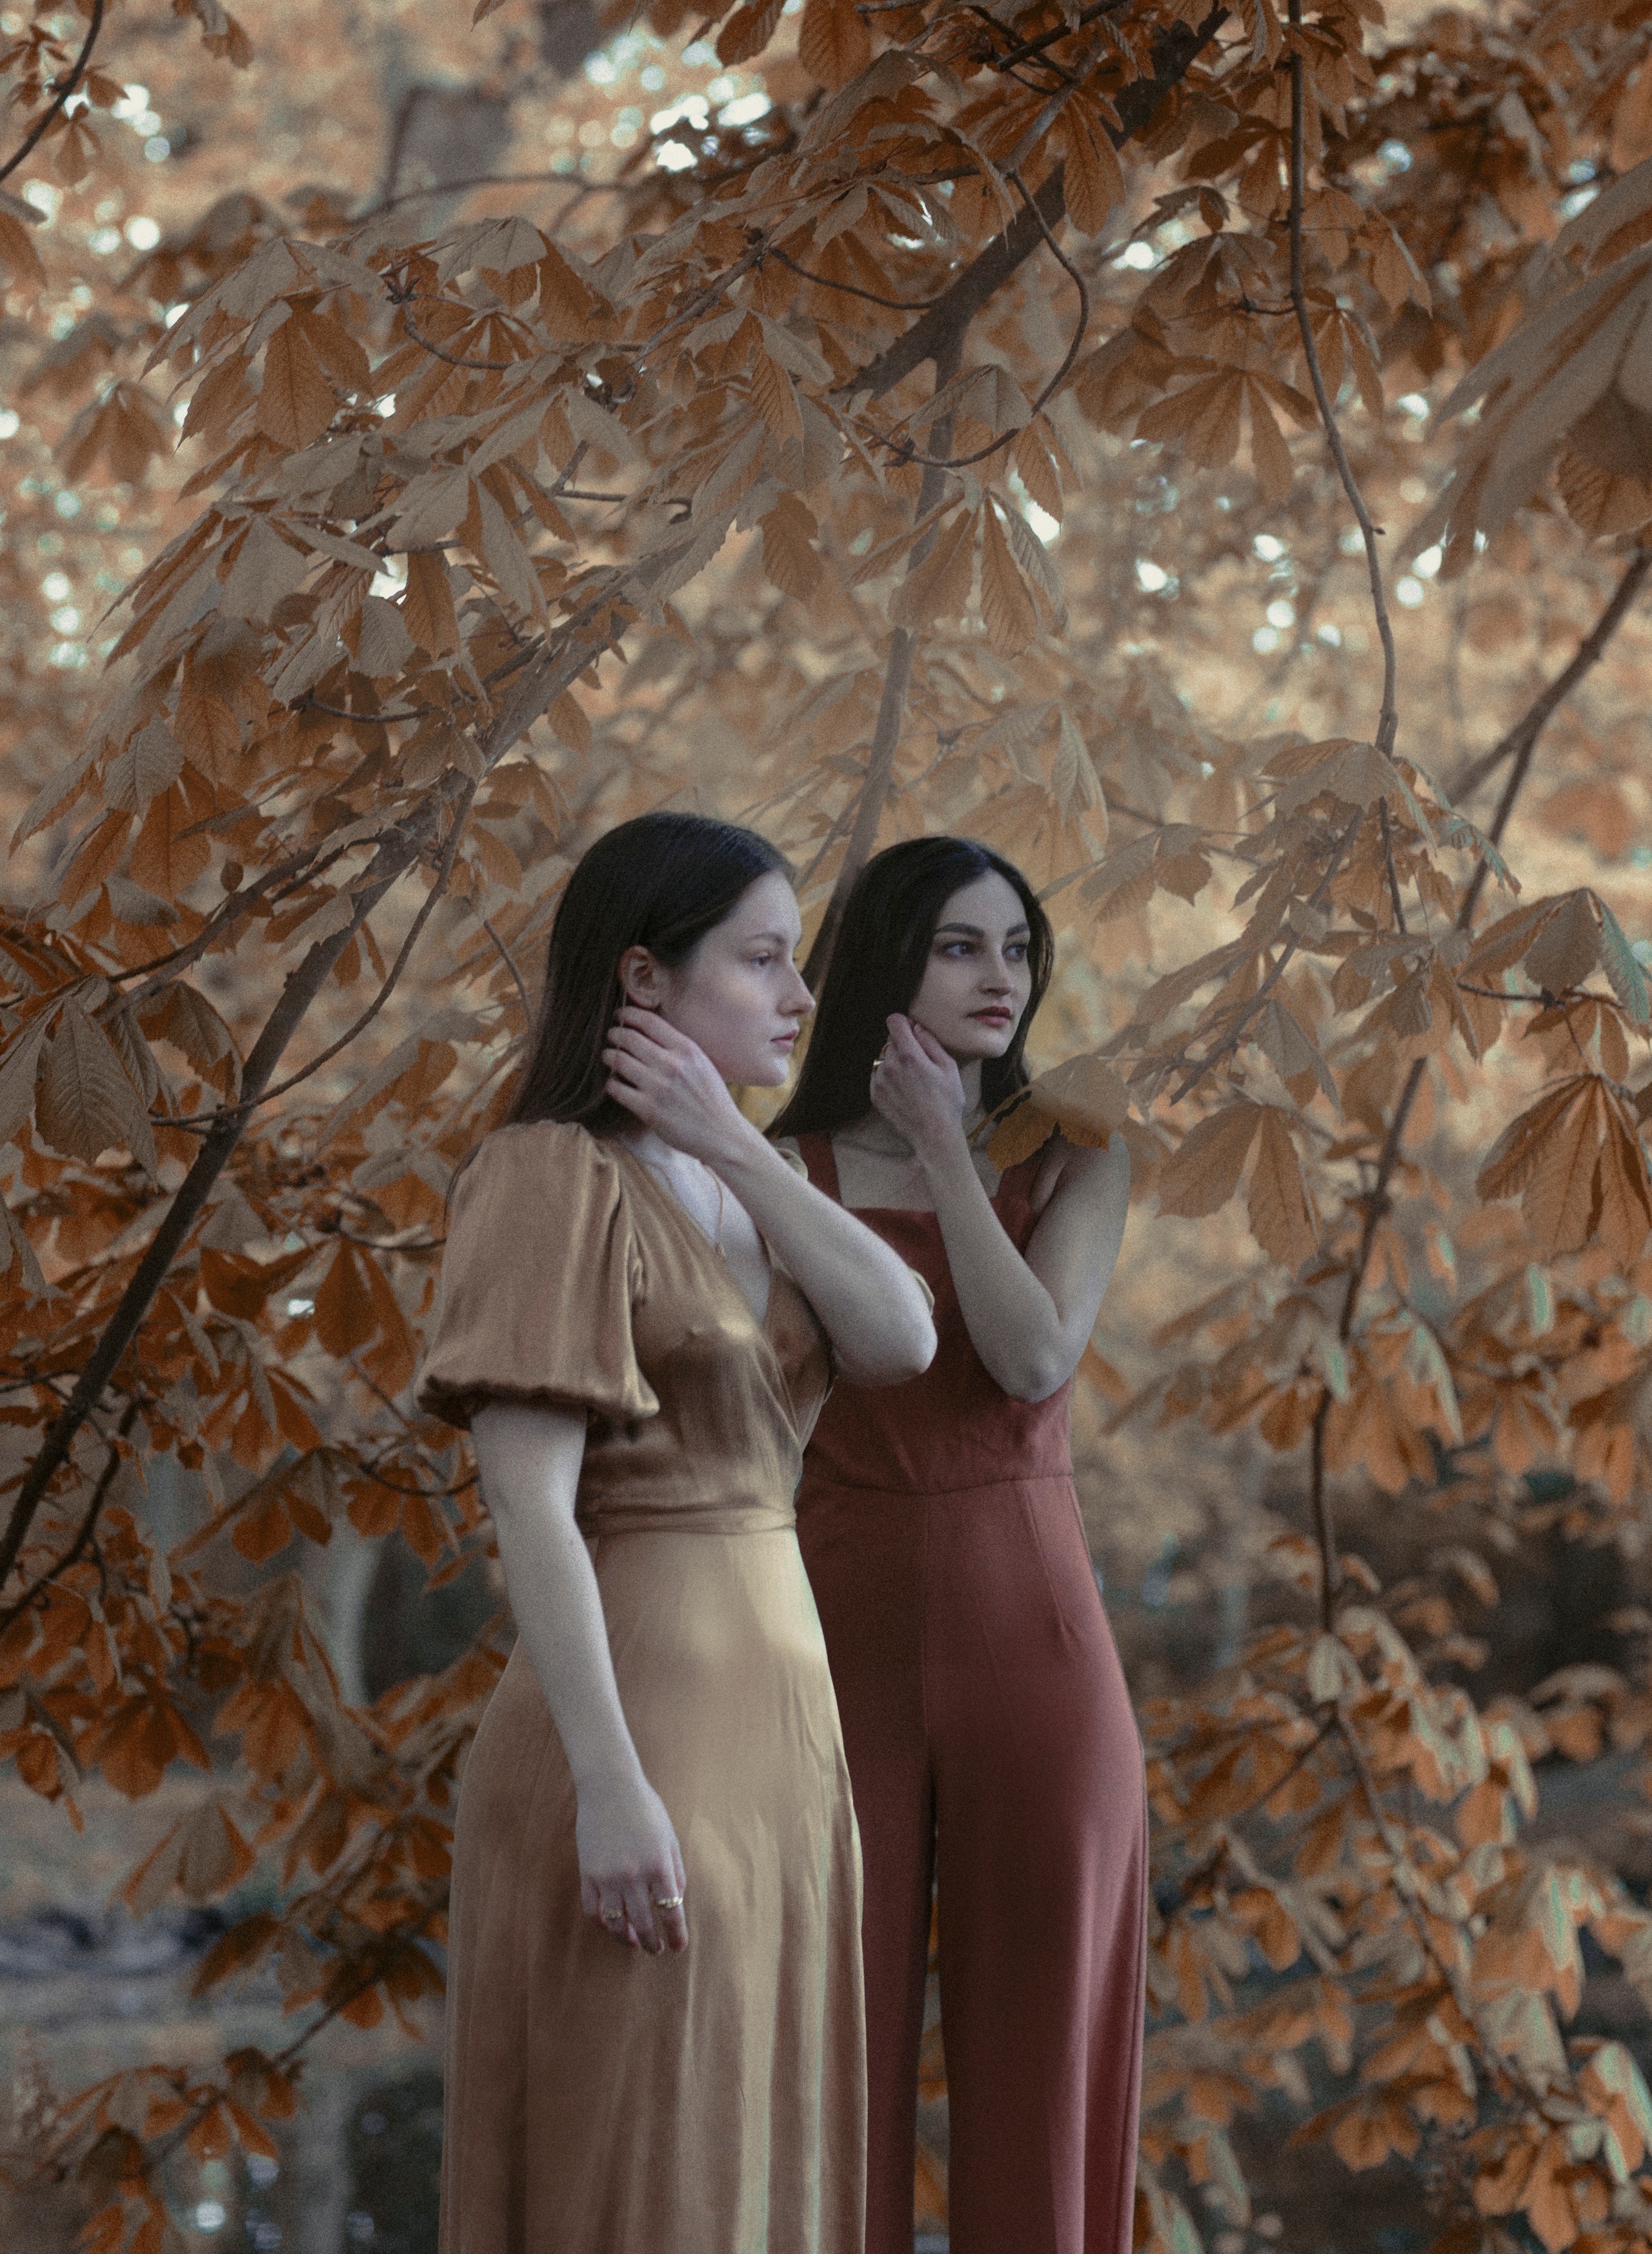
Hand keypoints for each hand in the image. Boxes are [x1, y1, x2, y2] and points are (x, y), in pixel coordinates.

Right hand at [576, 1767, 688, 1955]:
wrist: (610, 1787)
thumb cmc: (646, 1810)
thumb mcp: (669, 1838)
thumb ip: (675, 1871)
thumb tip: (676, 1901)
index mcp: (659, 1866)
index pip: (672, 1913)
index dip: (676, 1935)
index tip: (678, 1948)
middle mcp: (634, 1876)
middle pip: (645, 1924)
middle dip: (653, 1943)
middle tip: (657, 1950)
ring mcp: (608, 1877)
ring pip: (616, 1924)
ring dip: (627, 1939)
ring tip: (634, 1943)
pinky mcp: (588, 1874)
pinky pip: (593, 1910)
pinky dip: (603, 1923)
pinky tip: (612, 1924)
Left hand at [602, 1006, 750, 1165]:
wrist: (722, 1134)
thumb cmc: (712, 1098)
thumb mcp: (703, 1063)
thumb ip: (679, 1047)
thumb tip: (649, 1031)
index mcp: (687, 1049)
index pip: (649, 1021)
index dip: (628, 1014)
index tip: (620, 1015)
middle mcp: (672, 1065)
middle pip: (629, 1038)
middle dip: (615, 1034)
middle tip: (610, 1036)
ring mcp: (659, 1087)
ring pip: (619, 1061)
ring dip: (608, 1056)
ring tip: (607, 1056)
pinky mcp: (648, 1110)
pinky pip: (617, 1089)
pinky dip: (611, 1083)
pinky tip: (613, 1082)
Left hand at [868, 1013, 968, 1162]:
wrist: (933, 1136)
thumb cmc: (947, 1102)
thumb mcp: (948, 1067)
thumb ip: (931, 1042)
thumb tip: (917, 1027)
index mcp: (910, 1056)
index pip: (894, 1021)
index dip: (905, 1023)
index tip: (913, 1032)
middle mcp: (890, 1065)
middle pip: (890, 1040)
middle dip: (903, 1044)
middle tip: (919, 1062)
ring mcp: (880, 1080)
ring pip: (883, 1057)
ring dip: (894, 1061)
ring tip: (912, 1079)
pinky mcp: (875, 1094)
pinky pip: (877, 1074)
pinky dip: (888, 1076)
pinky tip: (904, 1089)